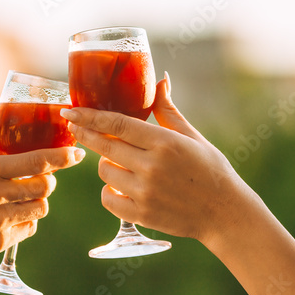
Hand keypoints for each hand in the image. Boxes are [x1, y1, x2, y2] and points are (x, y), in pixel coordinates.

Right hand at [0, 107, 85, 269]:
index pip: (37, 161)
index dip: (62, 157)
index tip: (77, 153)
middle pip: (45, 186)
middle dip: (48, 180)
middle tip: (39, 177)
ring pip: (40, 208)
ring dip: (36, 200)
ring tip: (20, 197)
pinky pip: (28, 228)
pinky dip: (25, 221)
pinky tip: (8, 216)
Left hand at [60, 73, 256, 243]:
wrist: (225, 213)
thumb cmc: (210, 170)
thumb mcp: (193, 136)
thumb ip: (168, 110)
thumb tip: (161, 79)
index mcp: (165, 143)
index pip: (117, 124)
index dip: (89, 116)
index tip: (70, 110)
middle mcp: (152, 167)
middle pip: (104, 147)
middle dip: (84, 134)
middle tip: (72, 126)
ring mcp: (146, 193)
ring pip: (104, 172)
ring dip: (106, 165)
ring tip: (122, 164)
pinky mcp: (142, 215)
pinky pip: (107, 199)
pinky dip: (109, 192)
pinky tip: (120, 187)